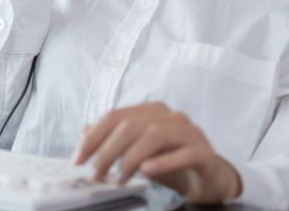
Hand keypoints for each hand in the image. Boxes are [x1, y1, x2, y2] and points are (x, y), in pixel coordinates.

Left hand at [74, 102, 241, 203]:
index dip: (94, 137)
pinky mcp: (204, 152)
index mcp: (152, 111)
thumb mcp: (139, 152)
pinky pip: (183, 154)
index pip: (116, 116)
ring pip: (154, 136)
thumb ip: (114, 140)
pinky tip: (146, 171)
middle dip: (108, 151)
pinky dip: (163, 162)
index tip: (79, 158)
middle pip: (131, 126)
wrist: (209, 178)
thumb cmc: (171, 162)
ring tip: (119, 178)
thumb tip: (85, 131)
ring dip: (130, 159)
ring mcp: (189, 132)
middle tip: (97, 174)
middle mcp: (171, 116)